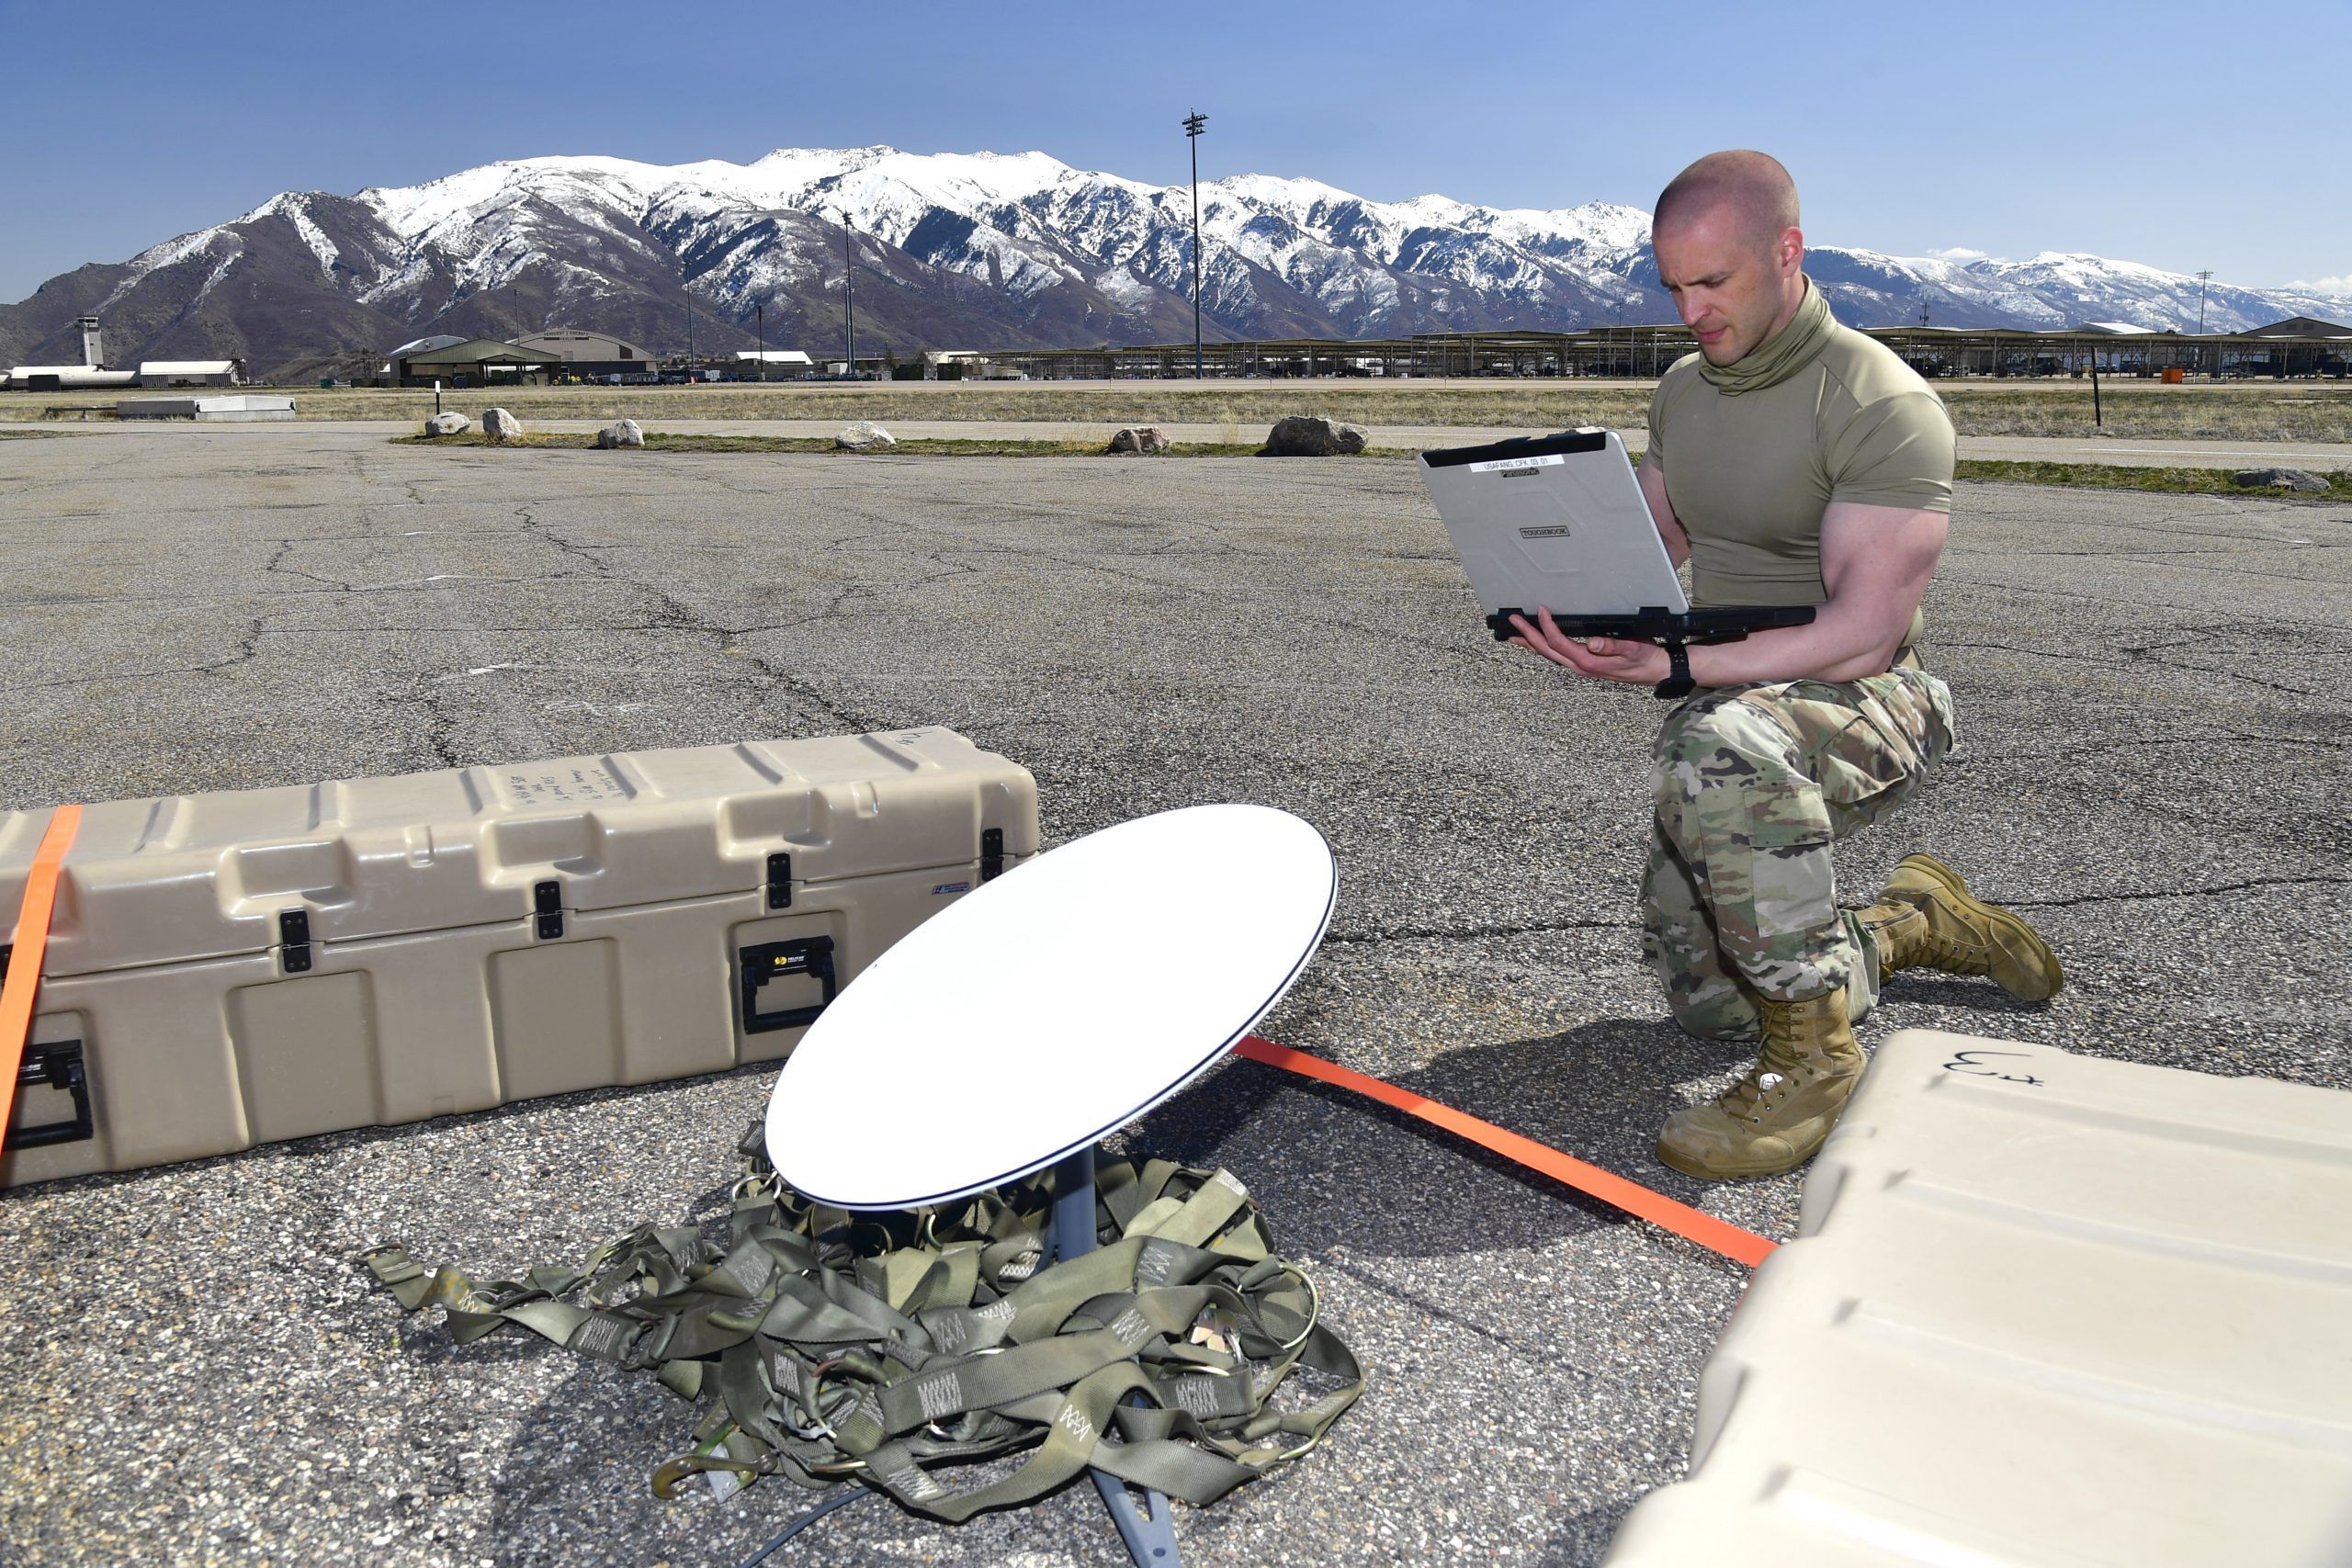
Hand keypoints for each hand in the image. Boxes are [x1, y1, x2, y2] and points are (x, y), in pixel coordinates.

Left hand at [1507, 608, 1671, 686]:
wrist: (1656, 670)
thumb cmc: (1645, 659)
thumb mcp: (1632, 649)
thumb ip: (1612, 646)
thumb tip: (1593, 643)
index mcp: (1587, 662)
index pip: (1559, 642)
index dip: (1547, 626)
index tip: (1541, 610)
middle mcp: (1580, 666)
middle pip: (1546, 650)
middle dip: (1527, 636)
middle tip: (1512, 623)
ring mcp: (1581, 666)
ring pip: (1549, 654)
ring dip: (1532, 644)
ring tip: (1516, 636)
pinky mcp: (1585, 664)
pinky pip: (1558, 655)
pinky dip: (1545, 647)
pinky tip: (1540, 643)